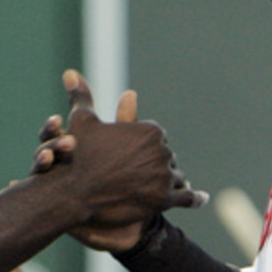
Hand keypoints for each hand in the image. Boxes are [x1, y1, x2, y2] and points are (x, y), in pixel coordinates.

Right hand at [34, 71, 206, 250]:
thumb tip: (70, 72)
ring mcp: (164, 176)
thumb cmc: (76, 156)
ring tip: (160, 189)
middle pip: (166, 159)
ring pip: (176, 178)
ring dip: (170, 183)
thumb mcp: (81, 122)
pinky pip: (188, 198)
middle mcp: (162, 151)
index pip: (156, 139)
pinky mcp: (164, 199)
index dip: (144, 148)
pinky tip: (201, 198)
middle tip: (139, 177)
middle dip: (156, 166)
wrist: (73, 194)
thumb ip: (82, 96)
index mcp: (150, 130)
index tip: (132, 156)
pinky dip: (195, 199)